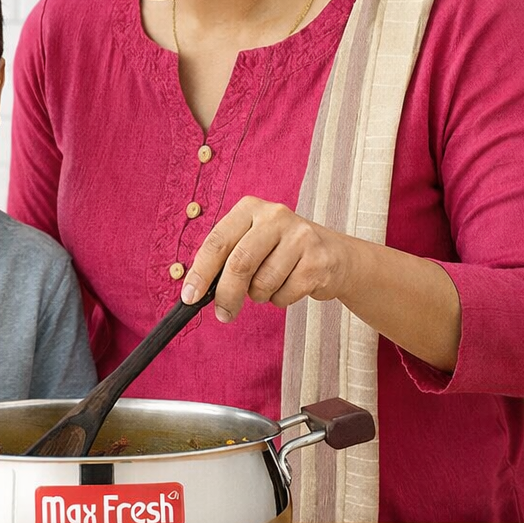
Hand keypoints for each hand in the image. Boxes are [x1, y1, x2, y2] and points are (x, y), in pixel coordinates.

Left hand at [182, 196, 352, 322]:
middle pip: (239, 263)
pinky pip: (284, 294)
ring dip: (260, 295)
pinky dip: (281, 299)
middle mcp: (275, 216)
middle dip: (226, 295)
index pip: (217, 241)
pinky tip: (290, 285)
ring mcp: (300, 237)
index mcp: (250, 208)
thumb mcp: (252, 240)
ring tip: (270, 284)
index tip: (189, 298)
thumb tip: (196, 290)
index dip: (200, 272)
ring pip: (263, 283)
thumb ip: (226, 258)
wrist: (335, 255)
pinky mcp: (317, 261)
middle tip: (222, 314)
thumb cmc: (281, 250)